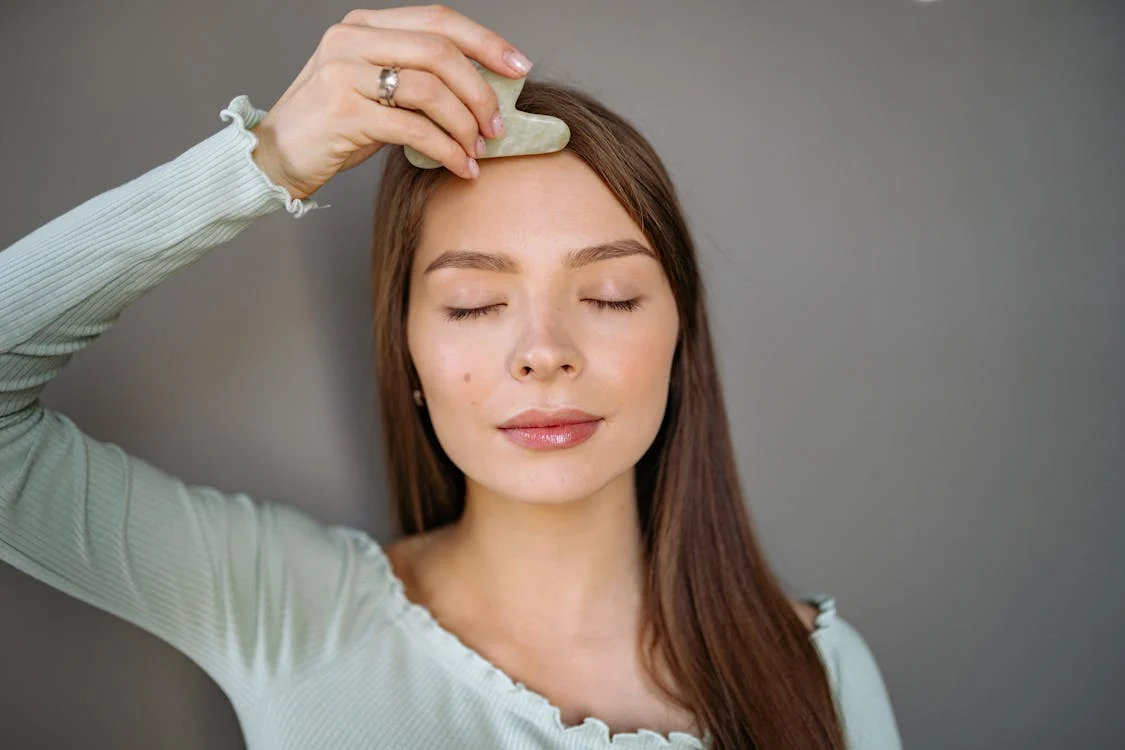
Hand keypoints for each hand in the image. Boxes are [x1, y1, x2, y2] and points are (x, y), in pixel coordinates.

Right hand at [249, 4, 532, 198]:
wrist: (275, 154)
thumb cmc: (333, 125)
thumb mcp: (374, 87)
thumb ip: (416, 77)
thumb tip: (484, 90)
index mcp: (365, 25)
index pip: (438, 20)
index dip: (486, 42)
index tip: (519, 67)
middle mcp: (353, 40)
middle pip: (440, 52)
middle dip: (480, 91)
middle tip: (497, 125)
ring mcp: (344, 73)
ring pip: (430, 89)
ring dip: (464, 125)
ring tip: (476, 150)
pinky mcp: (343, 112)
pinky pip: (413, 128)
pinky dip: (446, 150)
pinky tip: (459, 166)